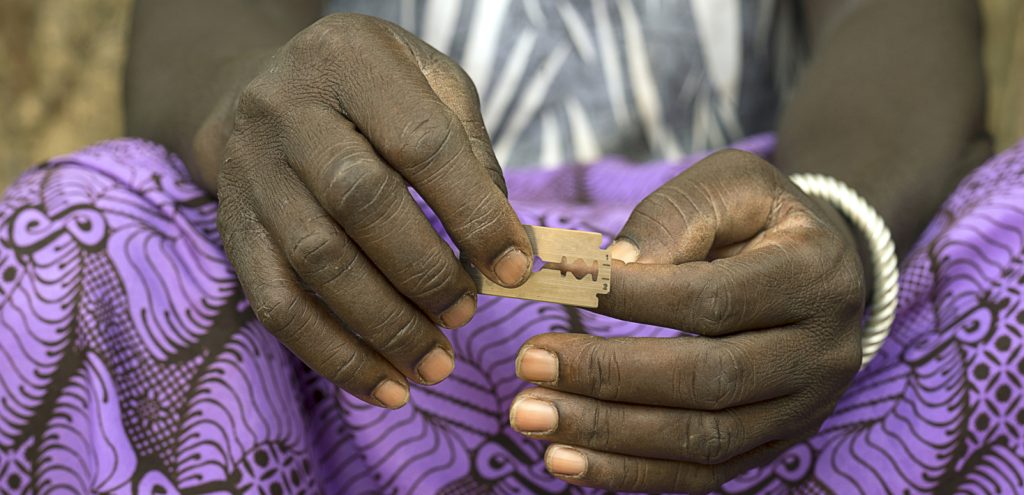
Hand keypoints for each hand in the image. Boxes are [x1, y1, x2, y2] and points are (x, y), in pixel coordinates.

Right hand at [214, 14, 533, 408]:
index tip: (516, 267)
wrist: (267, 90)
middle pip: (359, 201)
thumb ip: (471, 152)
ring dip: (384, 325)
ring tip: (435, 364)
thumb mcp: (429, 85)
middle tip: (467, 315)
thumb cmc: (372, 91)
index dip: (473, 211)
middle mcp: (288, 110)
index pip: (420, 142)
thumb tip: (508, 246)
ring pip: (316, 261)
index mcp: (351, 59)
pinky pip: (276, 304)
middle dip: (424, 271)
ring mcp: (251, 172)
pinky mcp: (234, 230)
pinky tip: (384, 386)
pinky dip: (334, 355)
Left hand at [509, 150, 864, 492]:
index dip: (631, 297)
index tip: (555, 282)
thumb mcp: (731, 185)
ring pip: (701, 439)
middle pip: (707, 379)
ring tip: (531, 416)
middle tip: (528, 364)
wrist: (825, 269)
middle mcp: (820, 352)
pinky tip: (566, 461)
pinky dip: (631, 472)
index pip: (712, 298)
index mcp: (813, 276)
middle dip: (608, 375)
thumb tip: (613, 267)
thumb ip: (674, 218)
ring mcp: (804, 409)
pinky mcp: (777, 444)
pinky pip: (703, 474)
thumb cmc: (762, 218)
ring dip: (607, 434)